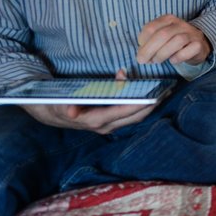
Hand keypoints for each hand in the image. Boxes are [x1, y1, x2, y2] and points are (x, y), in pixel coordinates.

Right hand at [22, 71, 153, 133]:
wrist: (47, 112)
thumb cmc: (54, 105)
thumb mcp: (56, 104)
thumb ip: (64, 108)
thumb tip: (70, 112)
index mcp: (94, 120)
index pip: (123, 113)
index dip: (139, 105)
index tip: (154, 97)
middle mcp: (104, 125)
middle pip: (134, 116)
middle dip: (151, 105)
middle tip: (168, 90)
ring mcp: (107, 123)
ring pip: (133, 116)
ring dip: (148, 105)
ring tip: (165, 91)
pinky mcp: (108, 119)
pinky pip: (128, 113)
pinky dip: (139, 104)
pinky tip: (149, 93)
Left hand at [136, 14, 211, 65]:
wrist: (198, 45)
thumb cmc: (174, 42)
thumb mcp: (161, 37)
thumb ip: (150, 42)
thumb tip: (141, 55)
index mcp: (168, 19)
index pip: (151, 28)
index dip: (142, 41)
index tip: (140, 50)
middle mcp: (180, 24)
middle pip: (163, 34)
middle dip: (149, 49)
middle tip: (142, 61)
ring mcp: (191, 34)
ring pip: (177, 41)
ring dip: (162, 53)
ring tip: (157, 61)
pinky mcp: (199, 45)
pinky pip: (188, 50)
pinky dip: (177, 57)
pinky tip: (172, 60)